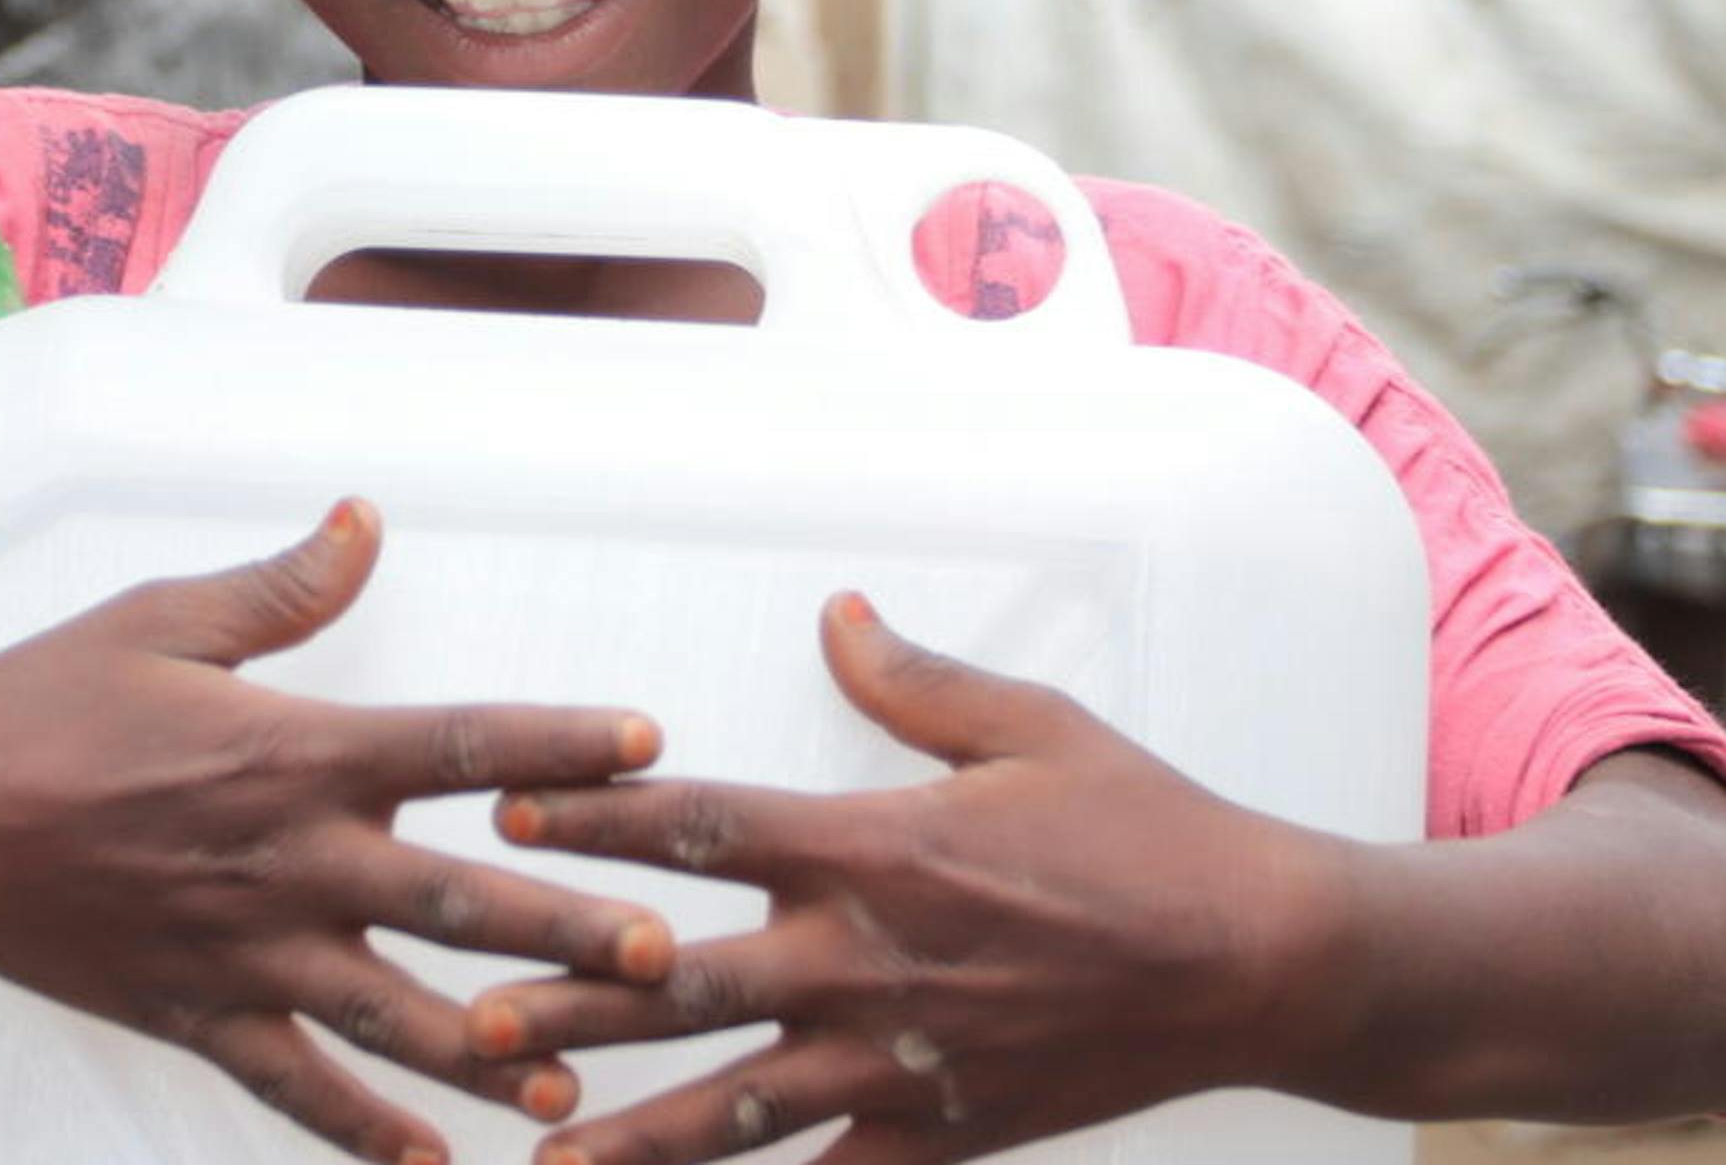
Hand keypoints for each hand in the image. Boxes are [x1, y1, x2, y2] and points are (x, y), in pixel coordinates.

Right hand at [0, 499, 682, 1164]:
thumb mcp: (160, 619)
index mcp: (292, 751)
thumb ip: (282, 588)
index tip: (652, 745)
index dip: (561, 743)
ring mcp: (243, 950)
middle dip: (567, 930)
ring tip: (576, 1084)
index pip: (459, 745)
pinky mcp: (194, 1014)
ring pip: (394, 1016)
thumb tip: (366, 522)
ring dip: (490, 1054)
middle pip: (458, 899)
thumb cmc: (34, 703)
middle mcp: (287, 860)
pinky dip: (363, 1131)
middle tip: (663, 957)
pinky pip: (294, 1088)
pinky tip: (431, 1164)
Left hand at [466, 594, 1347, 1164]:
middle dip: (569, 1002)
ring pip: (732, 1108)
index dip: (598, 819)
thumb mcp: (1033, 728)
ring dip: (627, 1134)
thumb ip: (915, 681)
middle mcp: (868, 960)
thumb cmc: (1150, 831)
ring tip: (536, 1160)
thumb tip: (837, 615)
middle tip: (465, 1018)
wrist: (1260, 960)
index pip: (704, 828)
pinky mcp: (939, 1136)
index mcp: (877, 847)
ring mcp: (899, 1062)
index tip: (503, 812)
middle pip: (685, 985)